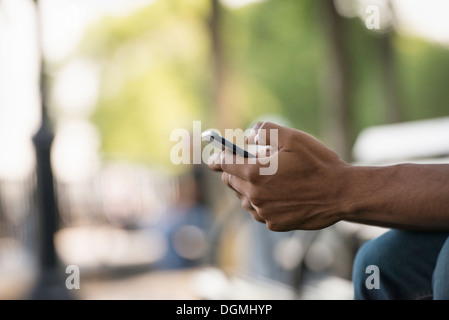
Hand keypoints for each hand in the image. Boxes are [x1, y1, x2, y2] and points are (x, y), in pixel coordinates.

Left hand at [208, 122, 351, 230]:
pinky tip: (276, 194)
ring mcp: (264, 212)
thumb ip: (265, 130)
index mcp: (254, 172)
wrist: (341, 194)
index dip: (217, 158)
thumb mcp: (292, 137)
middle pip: (230, 182)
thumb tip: (248, 136)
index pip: (223, 164)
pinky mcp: (274, 224)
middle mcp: (254, 195)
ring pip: (243, 198)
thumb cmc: (318, 163)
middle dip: (233, 171)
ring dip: (247, 187)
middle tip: (247, 163)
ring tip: (265, 179)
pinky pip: (258, 211)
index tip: (213, 158)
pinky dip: (261, 202)